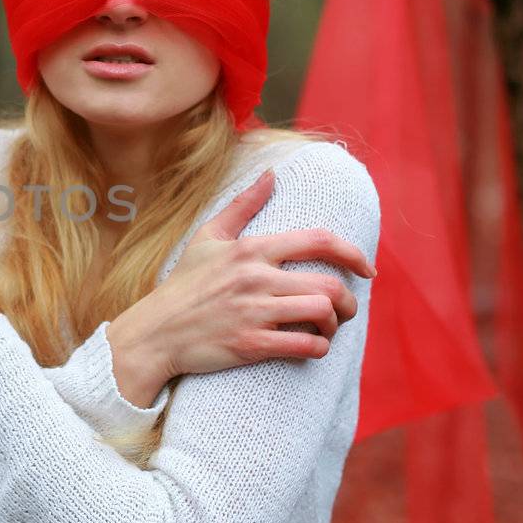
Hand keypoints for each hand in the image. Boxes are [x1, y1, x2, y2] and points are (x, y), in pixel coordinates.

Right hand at [105, 167, 376, 403]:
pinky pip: (304, 347)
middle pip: (329, 285)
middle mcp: (255, 278)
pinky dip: (318, 348)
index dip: (352, 253)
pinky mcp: (250, 344)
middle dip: (349, 301)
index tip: (367, 268)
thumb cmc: (183, 285)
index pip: (318, 241)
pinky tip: (312, 347)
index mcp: (250, 250)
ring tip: (328, 328)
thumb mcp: (207, 238)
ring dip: (335, 325)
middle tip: (345, 309)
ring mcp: (253, 312)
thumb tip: (271, 174)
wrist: (154, 333)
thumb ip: (243, 205)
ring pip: (322, 314)